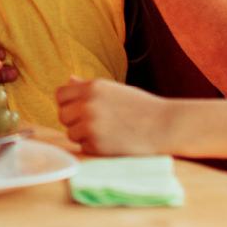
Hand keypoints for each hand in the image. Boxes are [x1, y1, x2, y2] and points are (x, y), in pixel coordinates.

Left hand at [54, 76, 171, 155]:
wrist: (165, 126)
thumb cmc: (141, 107)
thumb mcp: (115, 90)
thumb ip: (89, 87)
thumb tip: (68, 79)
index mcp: (93, 87)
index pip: (60, 95)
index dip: (67, 103)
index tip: (78, 109)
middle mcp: (88, 104)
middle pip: (63, 115)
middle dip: (74, 121)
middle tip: (94, 124)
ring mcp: (91, 125)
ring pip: (71, 133)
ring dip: (84, 135)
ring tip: (106, 132)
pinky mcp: (96, 145)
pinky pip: (83, 147)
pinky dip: (94, 147)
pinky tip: (112, 142)